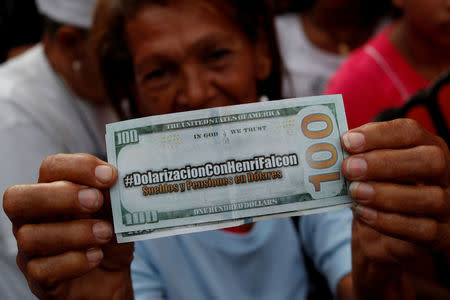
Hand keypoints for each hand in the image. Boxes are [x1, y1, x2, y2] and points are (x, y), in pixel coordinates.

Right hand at [3, 154, 133, 299]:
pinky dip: (74, 261)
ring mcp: (31, 250)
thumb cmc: (110, 235)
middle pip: (19, 198)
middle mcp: (34, 218)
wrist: (113, 276)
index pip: (51, 168)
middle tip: (97, 201)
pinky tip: (96, 256)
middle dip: (62, 196)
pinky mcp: (40, 279)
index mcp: (53, 191)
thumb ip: (112, 192)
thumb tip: (115, 176)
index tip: (110, 176)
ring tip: (105, 233)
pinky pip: (42, 270)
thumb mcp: (117, 210)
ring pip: (30, 237)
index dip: (79, 167)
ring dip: (74, 232)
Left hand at [341, 119, 449, 298]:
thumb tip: (334, 148)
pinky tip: (363, 213)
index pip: (410, 132)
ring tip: (355, 192)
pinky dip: (388, 221)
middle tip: (350, 168)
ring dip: (385, 194)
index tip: (347, 141)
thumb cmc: (373, 191)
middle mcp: (444, 173)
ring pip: (430, 198)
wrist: (380, 234)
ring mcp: (447, 206)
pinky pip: (422, 230)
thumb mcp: (365, 171)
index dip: (379, 135)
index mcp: (425, 147)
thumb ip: (357, 157)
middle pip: (430, 160)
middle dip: (385, 163)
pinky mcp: (441, 235)